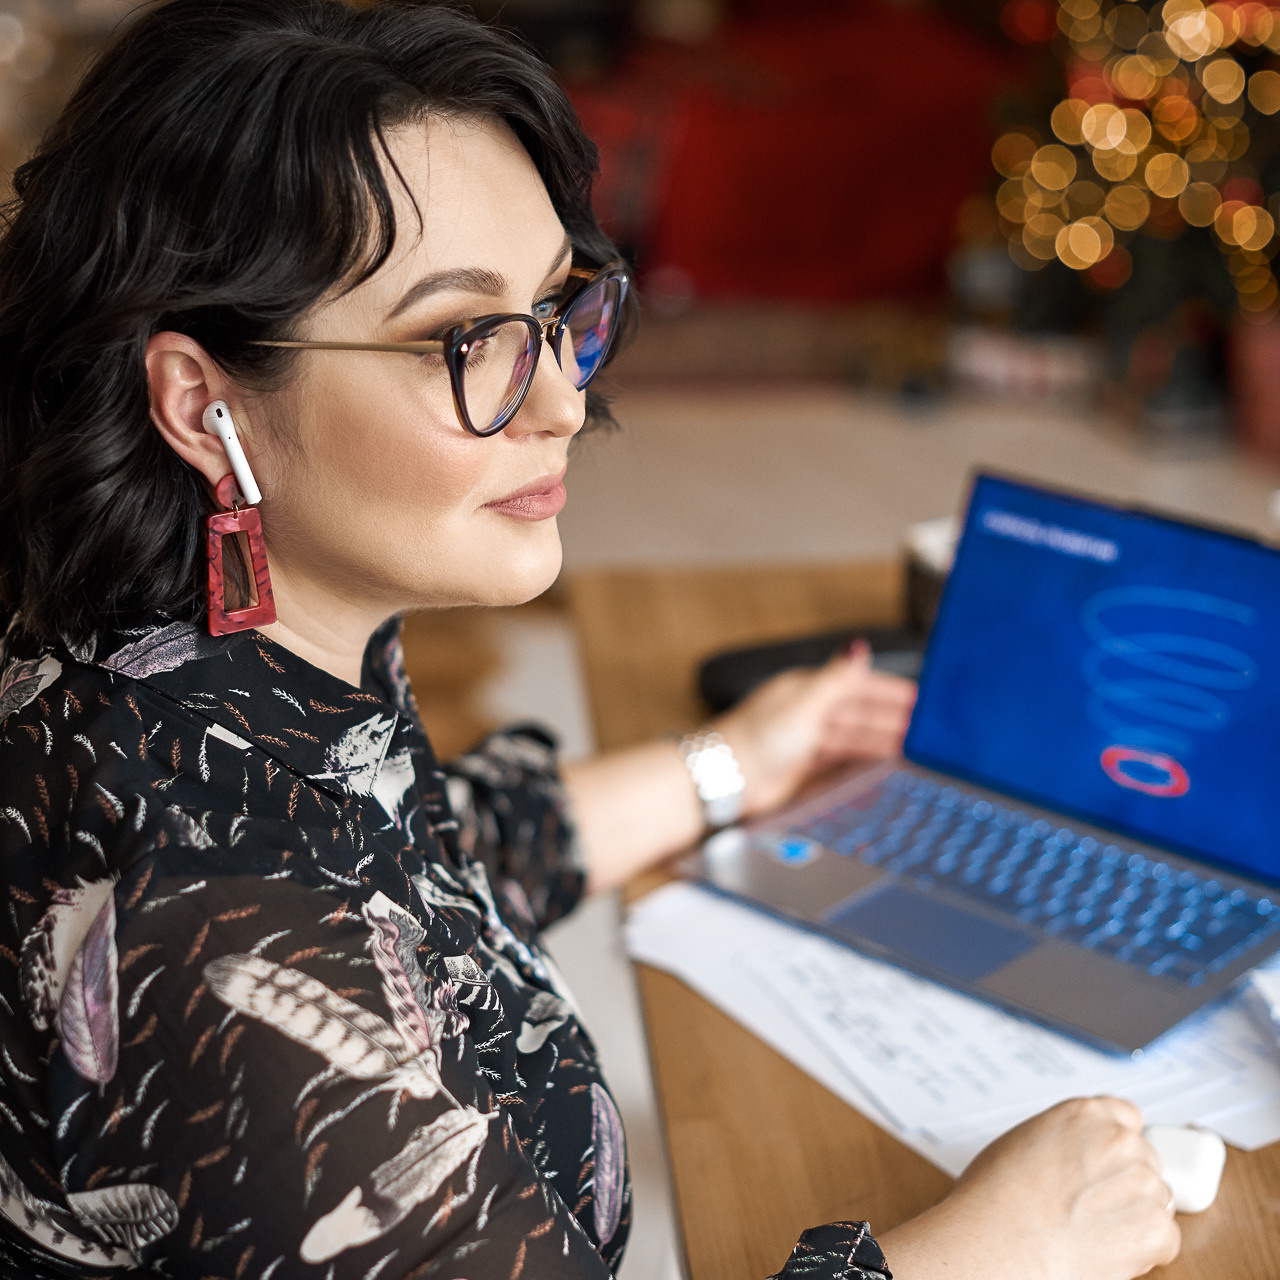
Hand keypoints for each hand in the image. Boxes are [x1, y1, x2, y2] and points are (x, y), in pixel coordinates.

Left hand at [711, 640, 915, 816]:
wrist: (729, 778)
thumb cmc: (758, 736)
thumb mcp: (806, 702)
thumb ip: (838, 677)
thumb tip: (859, 646)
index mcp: (808, 688)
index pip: (857, 685)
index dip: (889, 690)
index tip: (919, 696)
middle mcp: (809, 711)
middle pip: (859, 711)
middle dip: (892, 716)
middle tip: (926, 725)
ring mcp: (807, 740)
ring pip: (854, 736)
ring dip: (883, 738)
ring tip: (914, 746)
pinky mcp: (804, 766)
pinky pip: (842, 758)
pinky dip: (864, 758)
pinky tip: (883, 762)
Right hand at [881, 1097, 1180, 1279]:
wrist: (997, 1242)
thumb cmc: (996, 1197)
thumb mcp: (1024, 1139)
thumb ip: (1064, 1136)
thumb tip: (1076, 1152)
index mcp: (1085, 1114)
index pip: (1127, 1117)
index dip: (1116, 1144)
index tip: (1108, 1161)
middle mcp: (1118, 1140)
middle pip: (1144, 1159)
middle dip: (1124, 1181)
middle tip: (1092, 1204)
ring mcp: (1140, 1182)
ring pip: (1156, 1198)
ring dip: (1135, 1214)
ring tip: (1092, 1228)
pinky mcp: (1155, 1228)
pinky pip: (1165, 1236)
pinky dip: (1144, 1249)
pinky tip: (1105, 1247)